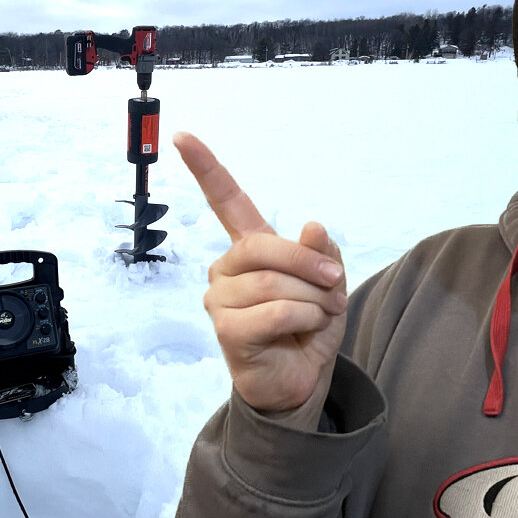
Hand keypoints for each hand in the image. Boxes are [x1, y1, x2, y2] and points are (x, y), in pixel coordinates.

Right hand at [174, 132, 348, 415]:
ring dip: (313, 301)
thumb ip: (323, 253)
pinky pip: (273, 313)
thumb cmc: (308, 327)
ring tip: (319, 316)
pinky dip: (303, 320)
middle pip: (264, 246)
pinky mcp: (226, 330)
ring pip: (274, 284)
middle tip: (335, 285)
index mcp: (250, 248)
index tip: (181, 136)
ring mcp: (221, 299)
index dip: (204, 167)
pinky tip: (303, 332)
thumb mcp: (328, 284)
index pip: (224, 200)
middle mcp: (227, 268)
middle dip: (310, 266)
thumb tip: (312, 225)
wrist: (301, 381)